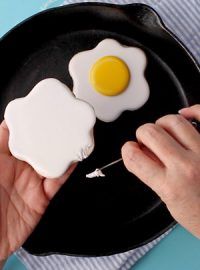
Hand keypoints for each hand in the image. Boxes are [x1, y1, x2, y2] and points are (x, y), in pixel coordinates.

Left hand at [0, 121, 75, 259]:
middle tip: (63, 121)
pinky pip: (57, 181)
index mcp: (1, 157)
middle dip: (51, 134)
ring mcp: (31, 182)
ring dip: (63, 150)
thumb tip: (8, 123)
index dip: (30, 121)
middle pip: (39, 146)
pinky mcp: (41, 198)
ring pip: (52, 161)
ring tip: (73, 137)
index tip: (41, 110)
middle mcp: (18, 168)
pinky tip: (72, 160)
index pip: (19, 134)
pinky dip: (66, 170)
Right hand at [122, 105, 199, 237]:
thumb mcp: (168, 199)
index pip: (134, 155)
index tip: (132, 149)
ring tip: (165, 132)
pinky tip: (185, 114)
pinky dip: (192, 110)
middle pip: (150, 131)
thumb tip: (141, 151)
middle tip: (147, 140)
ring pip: (173, 120)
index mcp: (170, 185)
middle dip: (143, 133)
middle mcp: (187, 166)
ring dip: (162, 123)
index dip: (128, 150)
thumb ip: (151, 173)